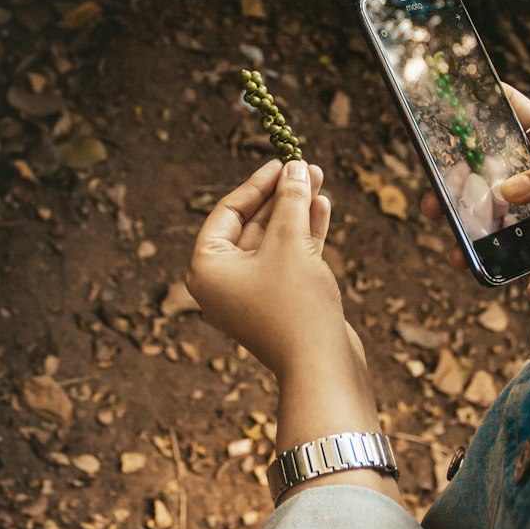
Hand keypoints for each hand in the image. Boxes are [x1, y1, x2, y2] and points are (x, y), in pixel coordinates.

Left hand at [187, 158, 396, 504]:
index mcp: (207, 267)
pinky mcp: (279, 302)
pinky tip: (322, 207)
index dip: (257, 183)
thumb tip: (295, 168)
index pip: (229, 211)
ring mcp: (252, 294)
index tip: (281, 161)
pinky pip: (287, 258)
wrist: (322, 367)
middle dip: (281, 195)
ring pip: (274, 240)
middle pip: (252, 224)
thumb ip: (289, 201)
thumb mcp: (290, 242)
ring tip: (318, 180)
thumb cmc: (295, 306)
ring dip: (296, 210)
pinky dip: (304, 234)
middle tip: (306, 167)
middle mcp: (223, 282)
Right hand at [420, 82, 529, 306]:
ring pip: (491, 236)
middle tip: (430, 202)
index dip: (481, 104)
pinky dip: (526, 285)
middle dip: (451, 193)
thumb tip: (504, 191)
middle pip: (483, 185)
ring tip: (455, 255)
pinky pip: (526, 278)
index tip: (444, 96)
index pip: (512, 120)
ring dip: (469, 246)